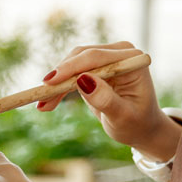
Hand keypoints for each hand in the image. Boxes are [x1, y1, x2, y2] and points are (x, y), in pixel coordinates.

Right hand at [38, 41, 178, 159]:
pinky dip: (59, 88)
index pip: (96, 58)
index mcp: (132, 60)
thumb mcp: (122, 117)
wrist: (141, 128)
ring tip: (43, 106)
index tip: (49, 82)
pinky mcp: (96, 67)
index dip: (70, 69)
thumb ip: (105, 99)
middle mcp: (120, 53)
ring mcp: (107, 58)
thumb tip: (83, 81)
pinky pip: (71, 73)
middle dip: (59, 78)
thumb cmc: (136, 124)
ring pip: (72, 64)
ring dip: (56, 84)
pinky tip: (47, 104)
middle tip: (41, 99)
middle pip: (81, 57)